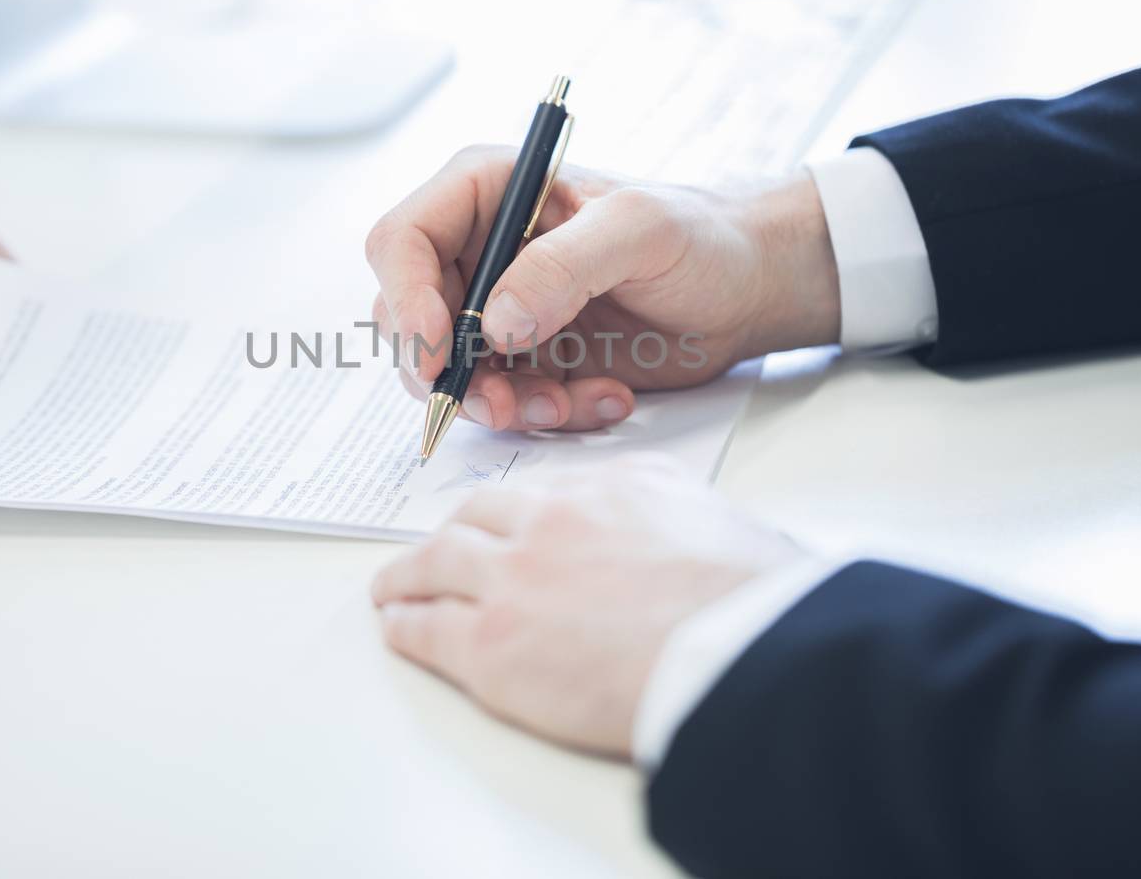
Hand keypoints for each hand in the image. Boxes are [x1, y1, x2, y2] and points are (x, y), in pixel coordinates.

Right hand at [365, 145, 838, 432]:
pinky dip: (546, 414)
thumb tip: (495, 323)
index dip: (405, 298)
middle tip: (499, 403)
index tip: (438, 352)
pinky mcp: (527, 359)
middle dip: (447, 371)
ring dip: (500, 403)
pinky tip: (603, 399)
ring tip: (564, 407)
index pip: (402, 240)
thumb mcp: (638, 231)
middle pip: (410, 317)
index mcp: (487, 192)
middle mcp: (480, 250)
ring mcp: (499, 309)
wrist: (747, 288)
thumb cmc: (699, 234)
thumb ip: (563, 266)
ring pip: (451, 373)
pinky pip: (505, 401)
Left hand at [371, 454, 805, 757]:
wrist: (737, 650)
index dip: (510, 515)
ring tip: (393, 589)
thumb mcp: (712, 516)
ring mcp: (511, 581)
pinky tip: (397, 628)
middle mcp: (548, 524)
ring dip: (407, 575)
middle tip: (437, 551)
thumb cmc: (747, 599)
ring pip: (435, 564)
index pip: (537, 493)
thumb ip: (668, 506)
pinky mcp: (489, 645)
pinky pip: (426, 628)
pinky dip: (404, 624)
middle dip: (451, 535)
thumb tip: (663, 522)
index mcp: (605, 489)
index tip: (500, 527)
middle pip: (474, 519)